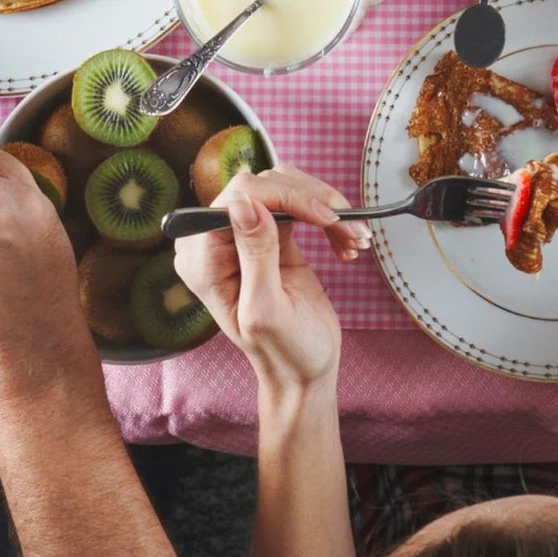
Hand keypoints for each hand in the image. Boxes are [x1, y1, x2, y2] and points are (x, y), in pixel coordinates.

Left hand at [172, 167, 361, 399]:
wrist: (302, 370)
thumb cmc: (282, 352)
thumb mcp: (266, 311)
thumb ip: (254, 256)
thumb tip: (245, 204)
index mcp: (203, 258)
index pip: (237, 198)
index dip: (283, 196)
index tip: (324, 216)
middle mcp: (217, 240)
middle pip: (263, 186)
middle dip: (310, 200)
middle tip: (349, 228)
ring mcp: (246, 234)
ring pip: (284, 187)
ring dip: (324, 206)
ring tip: (354, 239)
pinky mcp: (272, 234)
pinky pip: (298, 204)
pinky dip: (326, 217)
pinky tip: (346, 243)